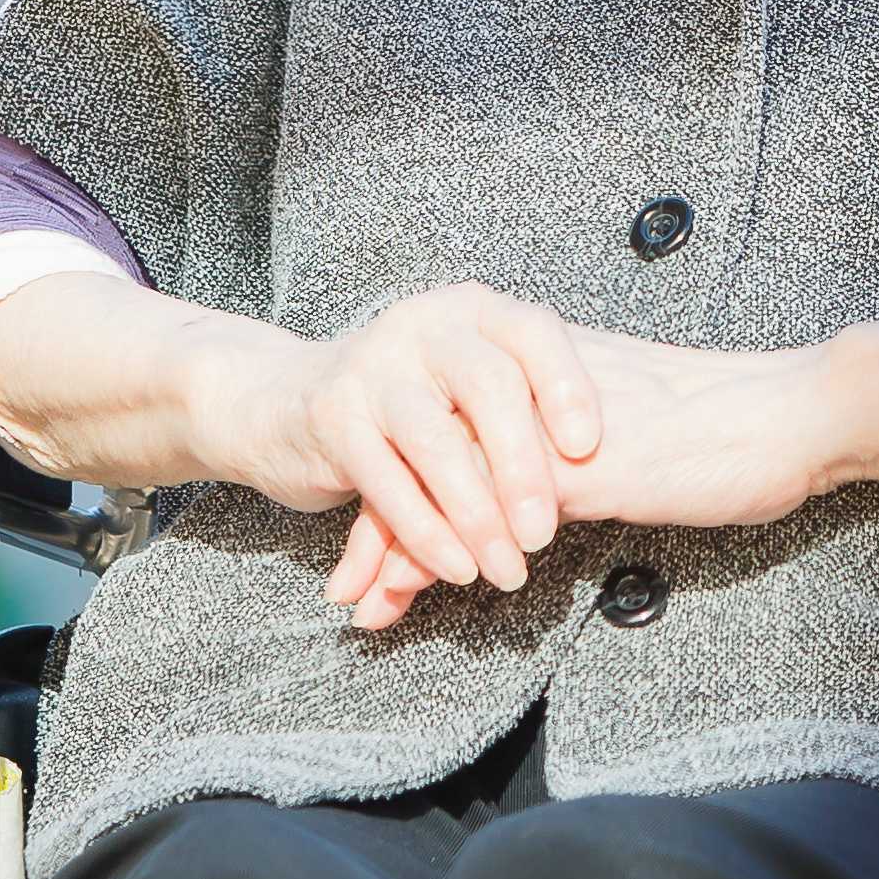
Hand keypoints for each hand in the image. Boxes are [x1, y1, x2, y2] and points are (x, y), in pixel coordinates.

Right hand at [192, 283, 601, 604]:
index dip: (567, 388)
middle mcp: (425, 325)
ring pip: (438, 446)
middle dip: (522, 469)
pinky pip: (390, 484)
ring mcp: (375, 368)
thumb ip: (517, 411)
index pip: (533, 334)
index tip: (589, 448)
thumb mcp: (464, 385)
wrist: (281, 400)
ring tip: (506, 569)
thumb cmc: (407, 398)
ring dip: (476, 519)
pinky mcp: (333, 417)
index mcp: (472, 309)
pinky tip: (454, 568)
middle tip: (543, 535)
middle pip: (490, 389)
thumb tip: (596, 473)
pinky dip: (427, 534)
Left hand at [327, 328, 839, 629]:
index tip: (378, 540)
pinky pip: (475, 518)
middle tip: (347, 588)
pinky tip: (411, 597)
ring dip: (391, 552)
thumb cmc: (741, 428)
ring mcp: (548, 430)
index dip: (410, 485)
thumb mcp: (649, 433)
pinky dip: (431, 560)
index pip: (455, 426)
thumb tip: (565, 493)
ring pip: (437, 487)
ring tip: (362, 610)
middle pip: (428, 455)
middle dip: (380, 528)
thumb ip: (596, 450)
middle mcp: (538, 394)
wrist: (796, 415)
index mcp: (557, 375)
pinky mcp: (568, 471)